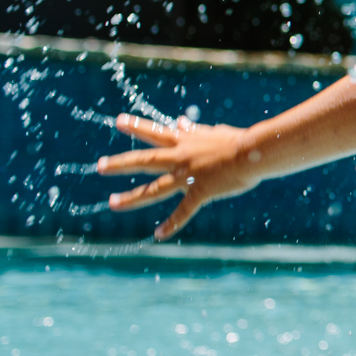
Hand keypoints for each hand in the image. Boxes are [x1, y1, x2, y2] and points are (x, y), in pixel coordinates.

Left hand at [96, 114, 260, 239]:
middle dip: (121, 163)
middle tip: (100, 166)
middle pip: (145, 161)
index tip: (119, 121)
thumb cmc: (238, 141)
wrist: (255, 151)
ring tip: (112, 203)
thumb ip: (193, 130)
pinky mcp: (201, 192)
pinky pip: (183, 211)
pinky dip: (171, 223)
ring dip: (132, 197)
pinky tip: (158, 234)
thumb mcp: (212, 132)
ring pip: (154, 188)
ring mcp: (188, 176)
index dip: (137, 126)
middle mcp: (181, 157)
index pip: (156, 132)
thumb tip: (180, 121)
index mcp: (186, 141)